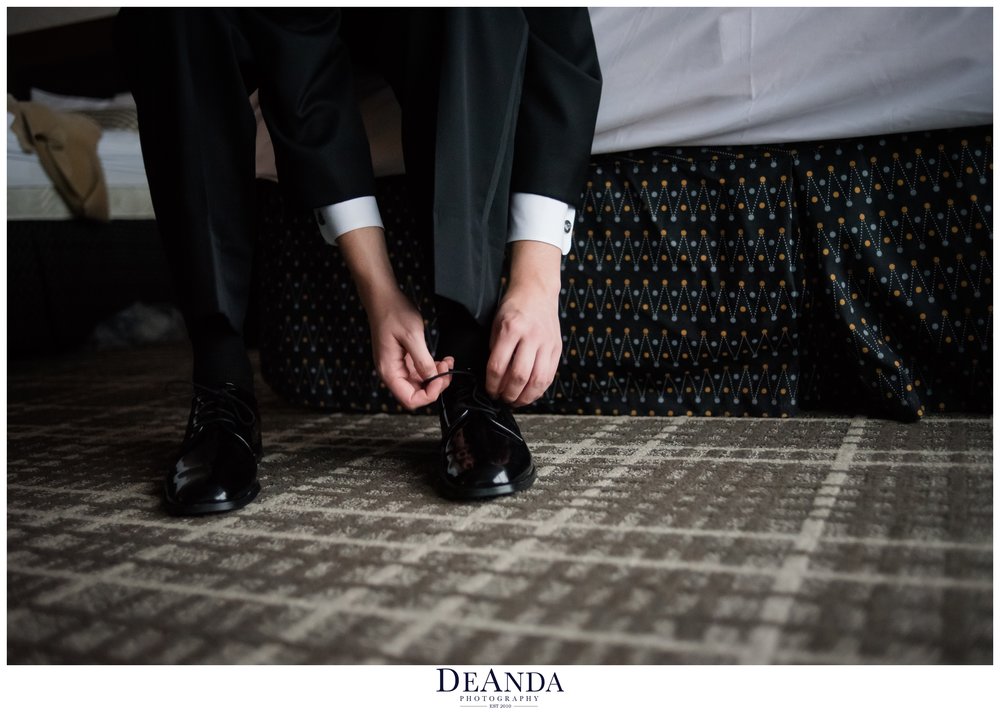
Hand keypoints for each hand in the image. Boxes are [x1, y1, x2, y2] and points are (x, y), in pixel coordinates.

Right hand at [336, 226, 452, 409]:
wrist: (384, 298)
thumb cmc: (393, 313)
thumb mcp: (412, 336)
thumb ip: (422, 361)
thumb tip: (432, 378)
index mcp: (389, 371)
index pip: (410, 400)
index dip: (429, 395)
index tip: (441, 379)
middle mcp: (392, 372)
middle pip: (416, 394)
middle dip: (435, 385)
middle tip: (447, 370)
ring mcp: (397, 366)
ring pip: (420, 384)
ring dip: (435, 377)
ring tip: (446, 362)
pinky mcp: (403, 359)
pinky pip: (419, 372)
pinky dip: (432, 368)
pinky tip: (441, 360)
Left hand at [485, 283, 561, 406]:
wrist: (537, 292)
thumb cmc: (514, 307)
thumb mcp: (496, 323)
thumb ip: (495, 348)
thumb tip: (494, 376)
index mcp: (511, 329)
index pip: (498, 365)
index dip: (492, 384)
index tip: (490, 390)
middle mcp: (531, 336)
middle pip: (519, 376)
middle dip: (508, 393)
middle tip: (502, 398)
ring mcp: (547, 343)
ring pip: (537, 379)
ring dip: (525, 396)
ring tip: (516, 401)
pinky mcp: (557, 348)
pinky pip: (549, 375)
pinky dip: (539, 389)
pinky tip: (530, 393)